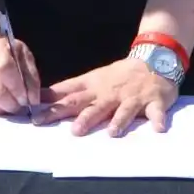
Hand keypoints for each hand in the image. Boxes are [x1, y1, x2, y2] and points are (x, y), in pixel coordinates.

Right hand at [0, 36, 40, 114]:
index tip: (25, 99)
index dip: (16, 89)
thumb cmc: (10, 56)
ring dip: (2, 109)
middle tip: (18, 105)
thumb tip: (33, 101)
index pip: (4, 70)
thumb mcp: (25, 58)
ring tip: (9, 103)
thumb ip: (32, 78)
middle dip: (11, 104)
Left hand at [33, 58, 177, 135]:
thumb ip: (69, 90)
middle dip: (81, 117)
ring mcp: (131, 98)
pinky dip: (157, 120)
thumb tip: (41, 98)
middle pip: (92, 105)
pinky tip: (157, 129)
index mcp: (93, 86)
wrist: (152, 60)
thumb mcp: (92, 79)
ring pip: (123, 110)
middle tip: (72, 132)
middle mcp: (109, 93)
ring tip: (112, 133)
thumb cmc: (117, 76)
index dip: (52, 105)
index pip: (69, 95)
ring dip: (118, 121)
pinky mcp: (153, 102)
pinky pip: (155, 112)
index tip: (36, 116)